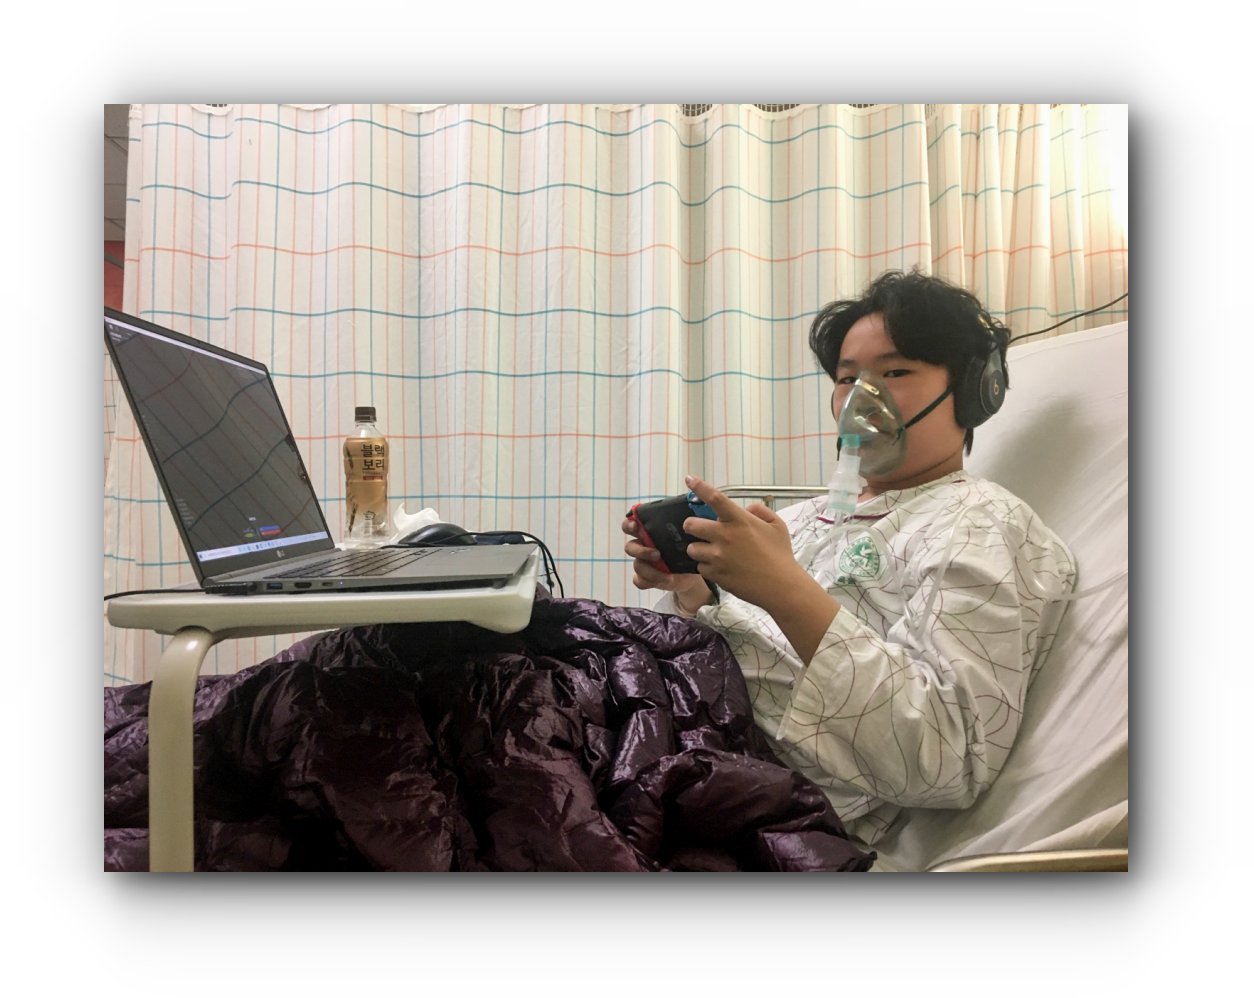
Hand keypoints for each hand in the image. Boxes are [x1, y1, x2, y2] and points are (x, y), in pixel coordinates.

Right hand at [621, 514, 711, 607]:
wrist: (695, 569)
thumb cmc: (689, 544)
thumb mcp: (688, 532)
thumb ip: (686, 520)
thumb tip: (696, 503)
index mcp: (648, 531)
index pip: (630, 524)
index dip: (629, 524)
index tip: (636, 525)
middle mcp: (643, 546)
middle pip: (629, 547)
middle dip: (640, 551)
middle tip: (657, 554)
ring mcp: (644, 563)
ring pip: (636, 566)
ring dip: (650, 571)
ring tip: (668, 575)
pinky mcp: (647, 578)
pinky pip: (639, 581)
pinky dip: (649, 581)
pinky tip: (665, 580)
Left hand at [681, 474, 807, 613]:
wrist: (781, 586)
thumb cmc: (780, 555)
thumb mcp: (777, 526)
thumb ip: (761, 511)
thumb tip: (747, 509)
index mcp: (739, 520)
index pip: (714, 498)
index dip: (699, 486)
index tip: (689, 478)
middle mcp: (725, 535)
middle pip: (690, 525)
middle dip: (692, 526)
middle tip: (701, 531)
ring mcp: (718, 556)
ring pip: (692, 548)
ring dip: (699, 549)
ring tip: (713, 553)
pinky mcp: (715, 574)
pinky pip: (700, 567)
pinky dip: (708, 568)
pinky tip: (721, 569)